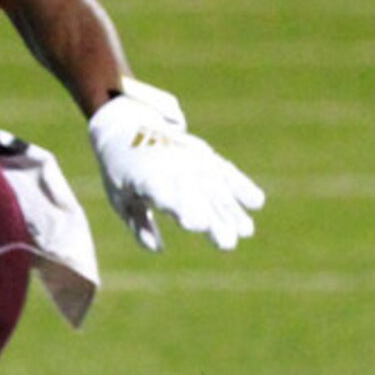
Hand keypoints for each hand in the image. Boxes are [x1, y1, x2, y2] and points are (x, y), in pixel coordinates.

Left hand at [87, 77, 262, 251]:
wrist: (126, 125)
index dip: (182, 206)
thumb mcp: (120, 198)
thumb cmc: (119, 170)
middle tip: (227, 244)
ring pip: (214, 185)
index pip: (165, 192)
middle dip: (213, 218)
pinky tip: (256, 202)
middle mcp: (171, 165)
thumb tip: (158, 249)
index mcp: (144, 175)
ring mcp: (189, 157)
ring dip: (231, 209)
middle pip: (196, 194)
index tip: (198, 225)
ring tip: (246, 232)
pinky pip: (224, 170)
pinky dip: (240, 184)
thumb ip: (139, 224)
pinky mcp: (202, 153)